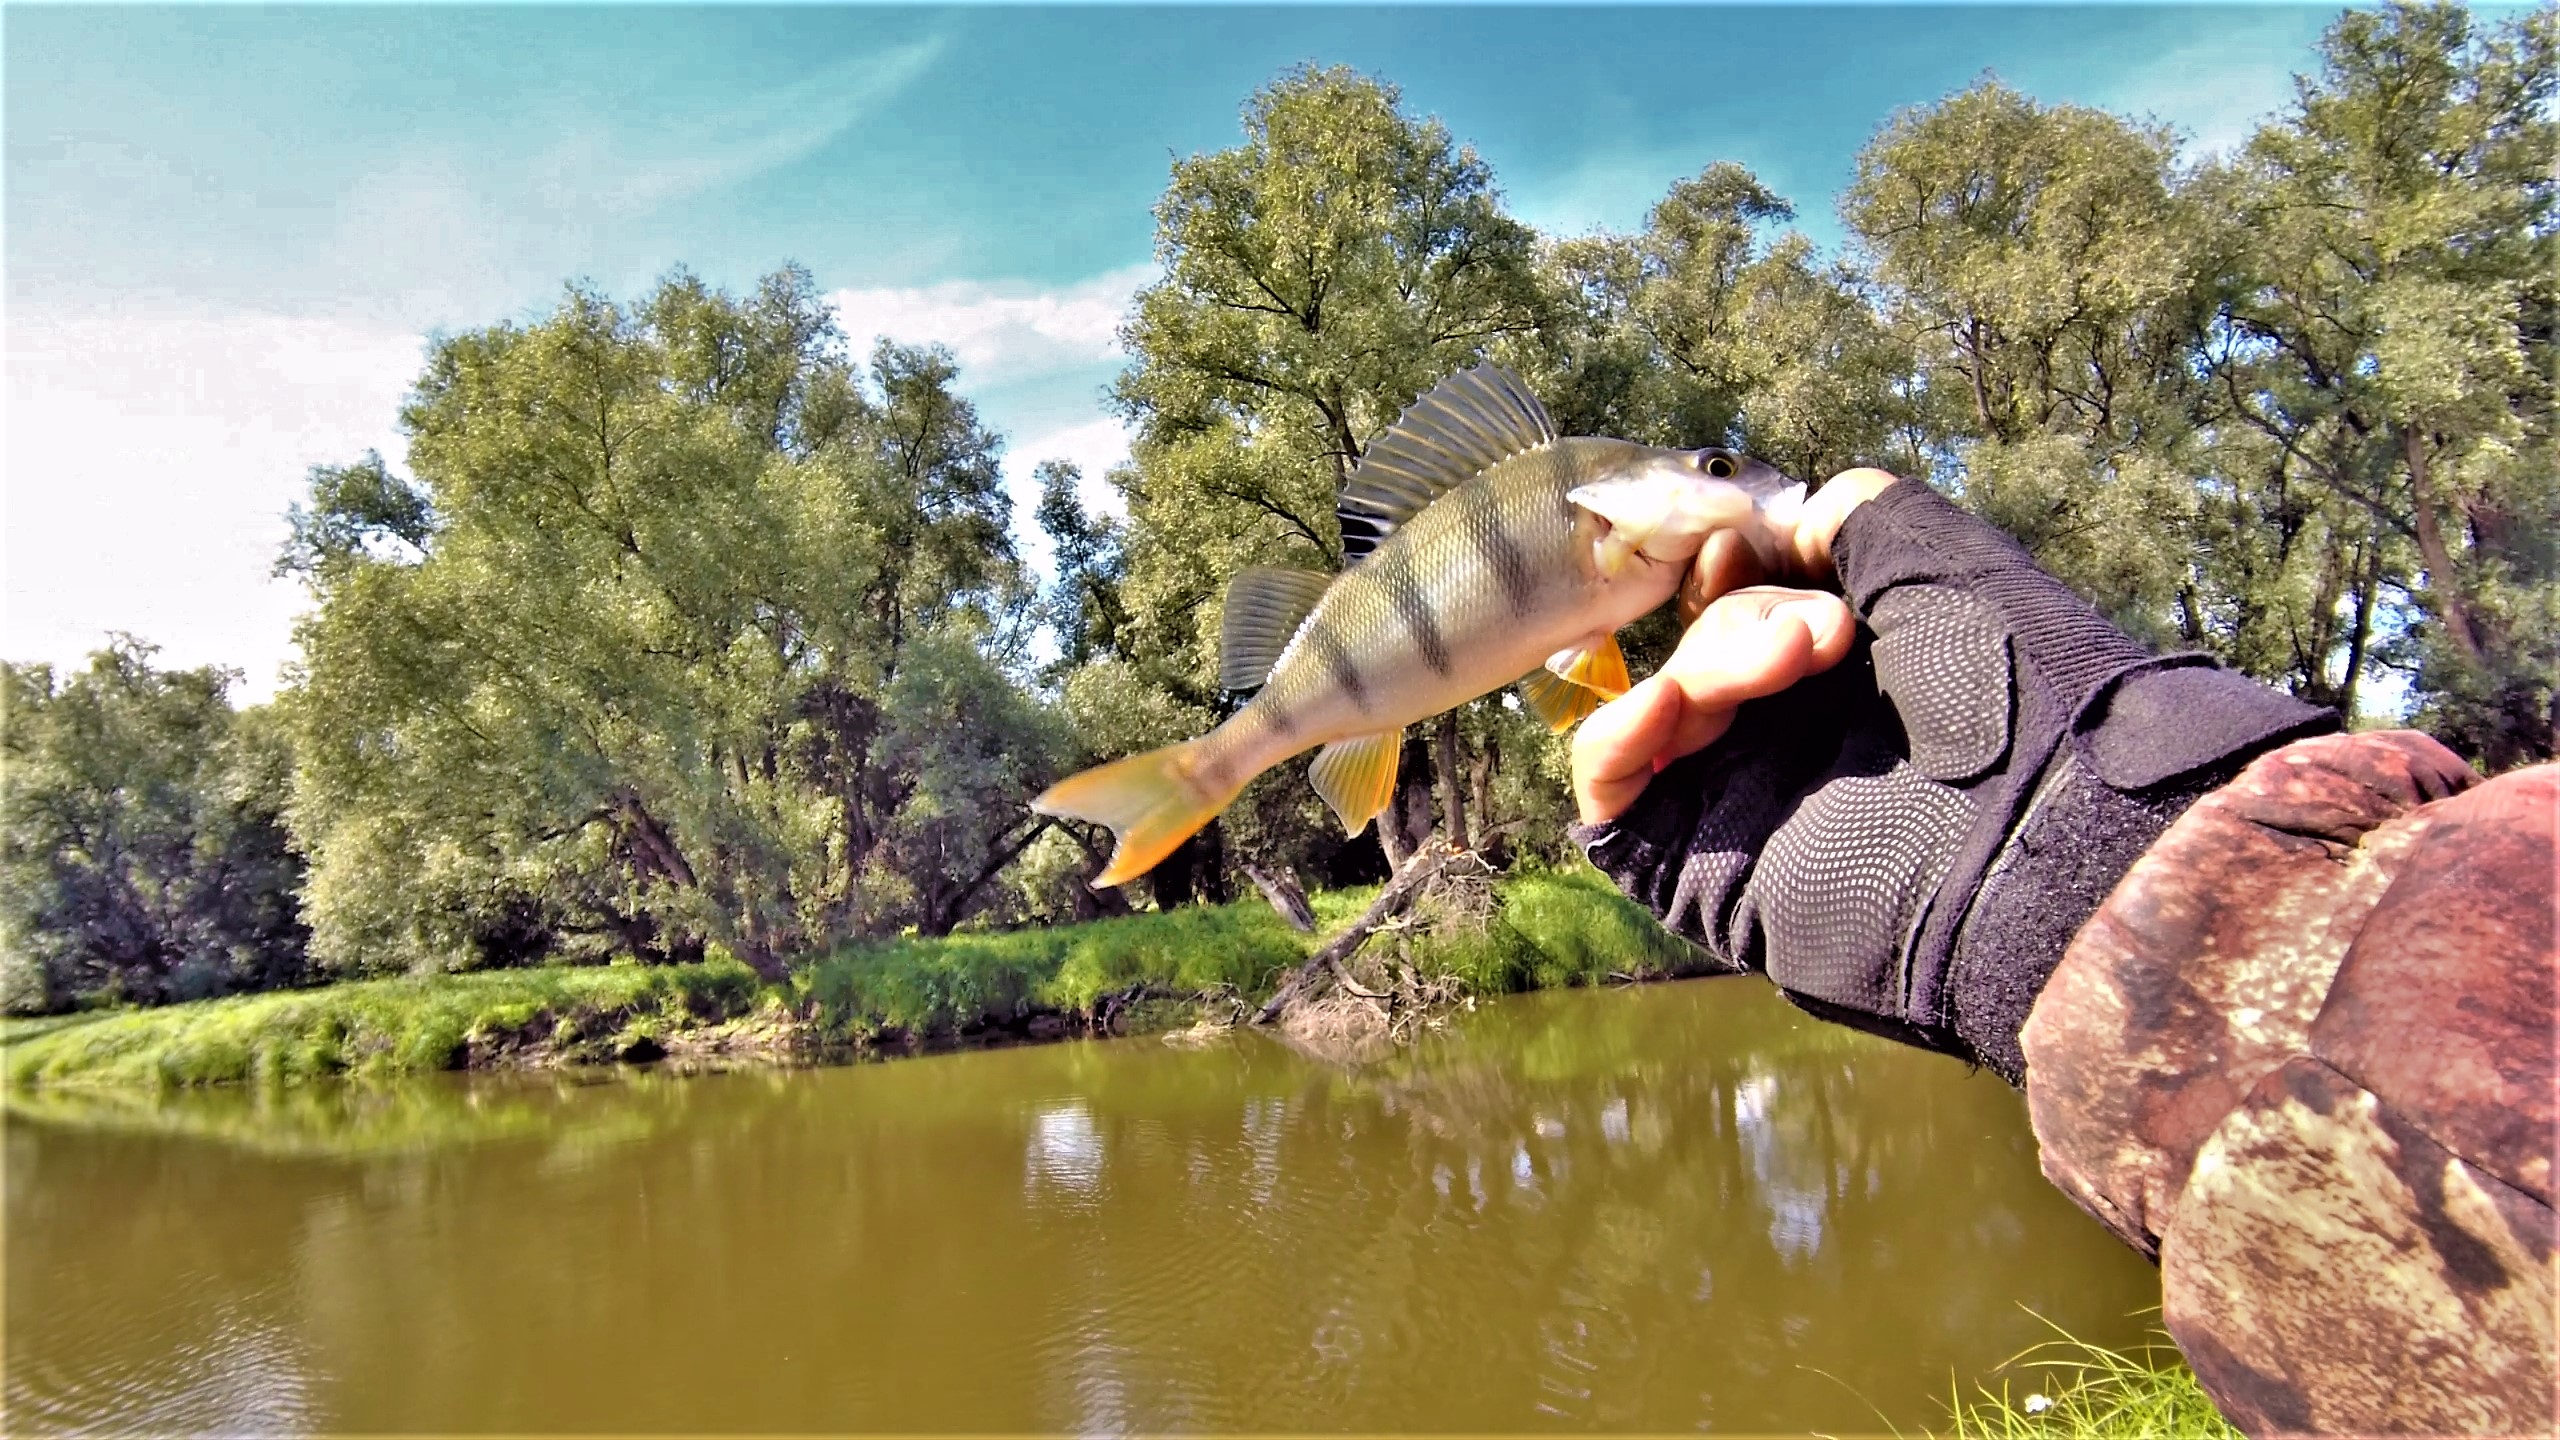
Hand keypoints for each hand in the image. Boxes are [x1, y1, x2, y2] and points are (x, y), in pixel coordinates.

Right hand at [1562, 465, 2332, 1079]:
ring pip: (1665, 707)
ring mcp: (1747, 806)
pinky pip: (1614, 799)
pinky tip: (1665, 704)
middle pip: (1703, 647)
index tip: (1749, 542)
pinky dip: (1618, 738)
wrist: (2050, 832)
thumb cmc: (2017, 692)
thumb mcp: (1937, 558)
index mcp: (1855, 680)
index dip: (1733, 569)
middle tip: (1830, 631)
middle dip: (1748, 615)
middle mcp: (1797, 742)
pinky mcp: (1703, 870)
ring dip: (1711, 661)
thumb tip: (1774, 533)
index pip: (1745, 610)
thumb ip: (1851, 519)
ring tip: (1799, 655)